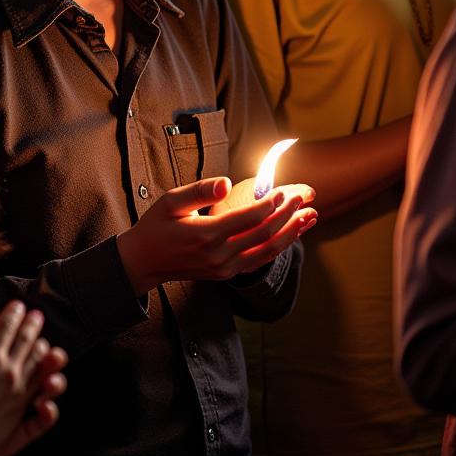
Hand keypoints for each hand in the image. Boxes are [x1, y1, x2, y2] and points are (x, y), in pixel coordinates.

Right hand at [0, 302, 64, 455]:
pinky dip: (51, 392)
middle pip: (28, 341)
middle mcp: (11, 372)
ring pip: (41, 364)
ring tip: (45, 343)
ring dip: (45, 350)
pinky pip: (46, 402)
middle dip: (33, 325)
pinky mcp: (26, 415)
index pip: (7, 327)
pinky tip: (50, 386)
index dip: (13, 313)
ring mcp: (22, 393)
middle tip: (36, 315)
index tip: (17, 305)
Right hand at [116, 177, 317, 295]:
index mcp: (206, 234)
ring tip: (310, 217)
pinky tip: (290, 234)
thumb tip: (226, 182)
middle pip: (264, 233)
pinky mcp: (227, 274)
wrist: (144, 262)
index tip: (287, 190)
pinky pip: (259, 260)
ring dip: (291, 233)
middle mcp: (220, 255)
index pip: (249, 218)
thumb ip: (199, 191)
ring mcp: (225, 267)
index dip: (271, 203)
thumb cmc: (157, 226)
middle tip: (306, 197)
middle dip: (288, 214)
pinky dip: (278, 246)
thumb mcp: (170, 201)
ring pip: (267, 250)